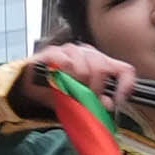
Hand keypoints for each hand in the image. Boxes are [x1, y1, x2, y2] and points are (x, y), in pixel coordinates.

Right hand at [16, 41, 132, 115]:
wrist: (29, 87)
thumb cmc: (57, 91)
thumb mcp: (81, 101)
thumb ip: (96, 102)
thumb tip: (109, 104)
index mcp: (100, 63)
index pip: (124, 69)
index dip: (125, 85)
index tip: (118, 100)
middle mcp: (88, 53)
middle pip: (102, 69)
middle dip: (93, 90)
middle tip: (83, 100)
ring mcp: (70, 50)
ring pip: (83, 69)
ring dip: (74, 85)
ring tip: (65, 90)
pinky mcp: (53, 52)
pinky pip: (65, 64)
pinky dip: (61, 77)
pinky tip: (56, 81)